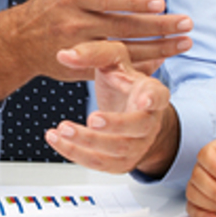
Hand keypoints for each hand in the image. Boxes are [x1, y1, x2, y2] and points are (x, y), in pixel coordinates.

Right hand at [0, 0, 191, 102]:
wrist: (22, 39)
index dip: (136, 2)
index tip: (162, 4)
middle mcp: (75, 22)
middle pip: (123, 26)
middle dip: (158, 27)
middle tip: (186, 24)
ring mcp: (79, 49)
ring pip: (124, 50)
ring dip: (158, 48)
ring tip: (184, 42)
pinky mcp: (82, 68)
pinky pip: (117, 68)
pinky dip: (141, 65)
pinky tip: (163, 60)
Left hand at [44, 42, 177, 174]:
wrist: (126, 108)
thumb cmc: (121, 81)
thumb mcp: (112, 61)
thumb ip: (93, 53)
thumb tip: (64, 54)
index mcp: (152, 93)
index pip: (158, 96)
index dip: (153, 99)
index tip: (144, 100)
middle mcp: (149, 122)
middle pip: (138, 127)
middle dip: (115, 124)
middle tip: (92, 118)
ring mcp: (137, 145)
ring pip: (116, 149)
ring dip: (87, 141)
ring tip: (63, 128)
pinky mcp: (120, 162)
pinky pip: (99, 163)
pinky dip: (75, 153)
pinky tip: (57, 140)